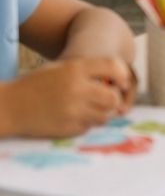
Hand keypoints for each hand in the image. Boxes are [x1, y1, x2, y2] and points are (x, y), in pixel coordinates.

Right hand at [0, 57, 133, 137]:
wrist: (10, 106)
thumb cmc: (37, 84)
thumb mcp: (62, 67)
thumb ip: (88, 71)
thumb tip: (119, 80)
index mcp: (75, 68)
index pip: (113, 67)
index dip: (122, 75)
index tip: (122, 82)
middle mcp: (76, 89)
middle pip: (113, 96)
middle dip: (113, 99)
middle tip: (108, 99)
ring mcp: (71, 111)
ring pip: (104, 115)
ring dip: (102, 113)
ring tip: (91, 109)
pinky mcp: (66, 128)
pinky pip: (88, 127)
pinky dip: (87, 124)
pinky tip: (76, 117)